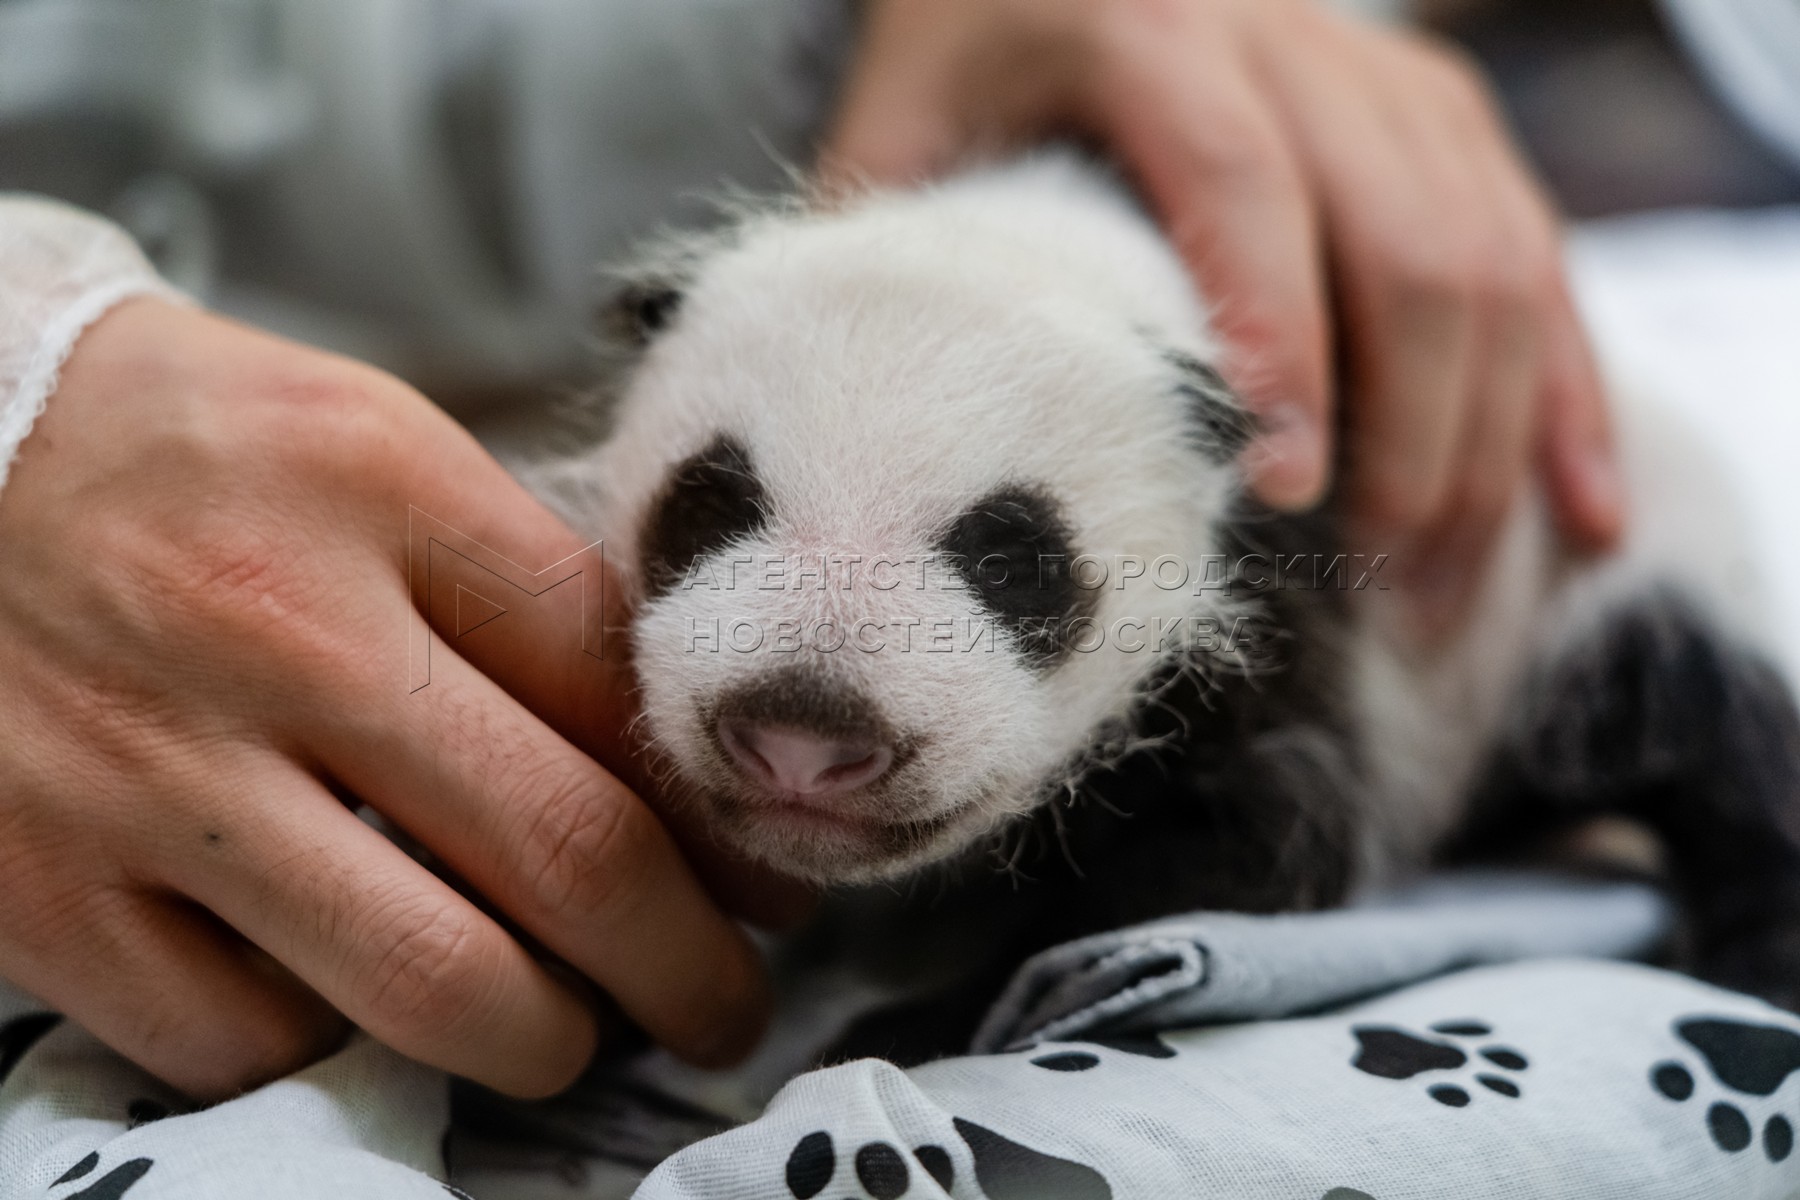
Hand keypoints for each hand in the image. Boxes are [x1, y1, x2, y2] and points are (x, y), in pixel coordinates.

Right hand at [0, 299, 770, 1100]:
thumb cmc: (194, 455)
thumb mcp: (378, 452)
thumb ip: (521, 588)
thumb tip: (669, 764)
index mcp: (387, 494)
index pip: (621, 689)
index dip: (728, 818)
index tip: (768, 881)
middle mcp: (282, 632)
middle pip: (569, 852)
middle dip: (688, 967)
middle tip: (726, 1004)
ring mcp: (154, 772)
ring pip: (432, 980)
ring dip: (545, 1039)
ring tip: (573, 1030)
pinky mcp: (43, 886)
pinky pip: (249, 1037)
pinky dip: (334, 1049)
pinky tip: (362, 1006)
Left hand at [826, 0, 1623, 595]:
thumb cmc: (969, 48)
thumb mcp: (904, 124)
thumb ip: (897, 253)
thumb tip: (866, 439)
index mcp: (1145, 27)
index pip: (1240, 183)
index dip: (1279, 337)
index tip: (1285, 489)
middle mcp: (1293, 37)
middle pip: (1405, 235)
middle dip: (1413, 428)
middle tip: (1378, 580)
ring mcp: (1386, 74)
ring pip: (1494, 252)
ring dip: (1494, 432)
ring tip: (1449, 585)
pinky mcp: (1443, 116)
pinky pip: (1539, 250)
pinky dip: (1570, 391)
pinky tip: (1582, 511)